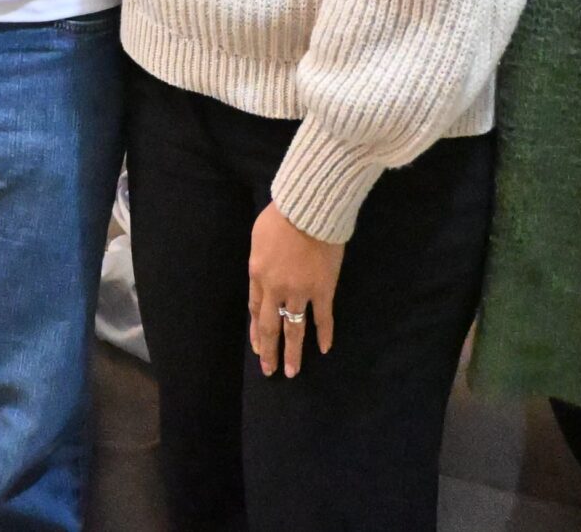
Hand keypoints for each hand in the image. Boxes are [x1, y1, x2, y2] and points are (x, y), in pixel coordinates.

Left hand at [247, 202, 343, 377]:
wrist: (308, 209)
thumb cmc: (281, 217)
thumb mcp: (258, 238)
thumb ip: (260, 261)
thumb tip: (263, 273)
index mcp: (258, 275)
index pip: (255, 309)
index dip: (257, 330)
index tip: (258, 347)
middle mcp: (276, 289)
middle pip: (271, 325)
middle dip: (269, 350)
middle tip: (269, 371)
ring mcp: (300, 291)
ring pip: (294, 328)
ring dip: (293, 352)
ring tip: (292, 372)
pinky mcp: (323, 290)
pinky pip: (323, 317)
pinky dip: (324, 334)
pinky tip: (324, 349)